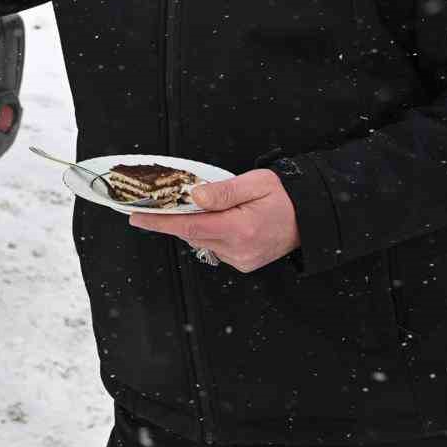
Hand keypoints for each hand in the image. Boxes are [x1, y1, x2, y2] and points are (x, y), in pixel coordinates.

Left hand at [129, 169, 300, 272]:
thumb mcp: (257, 183)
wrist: (310, 219)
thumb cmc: (285, 197)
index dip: (160, 222)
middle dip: (175, 219)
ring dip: (195, 225)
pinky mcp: (244, 263)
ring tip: (202, 208)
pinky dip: (209, 233)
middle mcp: (238, 249)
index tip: (136, 217)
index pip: (189, 227)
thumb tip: (195, 197)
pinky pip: (215, 247)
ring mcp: (241, 259)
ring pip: (201, 241)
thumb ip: (224, 191)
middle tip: (163, 203)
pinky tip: (219, 221)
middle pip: (192, 234)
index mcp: (240, 228)